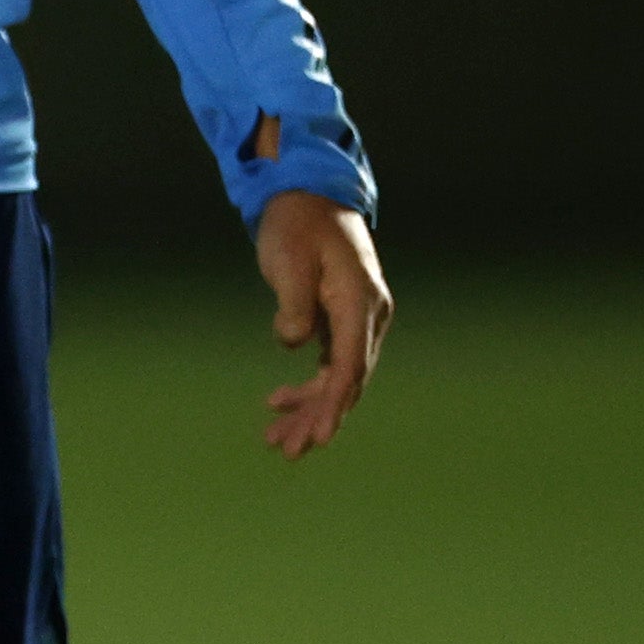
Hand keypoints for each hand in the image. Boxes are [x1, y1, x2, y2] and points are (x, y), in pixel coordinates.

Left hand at [256, 190, 391, 458]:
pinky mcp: (342, 320)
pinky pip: (330, 363)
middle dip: (317, 417)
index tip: (320, 436)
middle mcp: (368, 317)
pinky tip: (280, 401)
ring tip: (276, 436)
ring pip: (338, 376)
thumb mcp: (289, 259)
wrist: (308, 195)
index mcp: (361, 302)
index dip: (334, 403)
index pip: (350, 366)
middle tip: (285, 448)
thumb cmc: (297, 225)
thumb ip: (295, 303)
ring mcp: (357, 319)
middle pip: (346, 380)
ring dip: (309, 407)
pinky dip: (309, 385)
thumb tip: (294, 343)